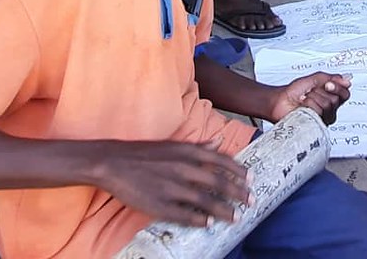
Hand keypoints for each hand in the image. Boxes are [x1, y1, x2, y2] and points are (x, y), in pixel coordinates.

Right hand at [95, 139, 250, 227]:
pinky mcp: (158, 204)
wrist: (114, 162)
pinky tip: (208, 223)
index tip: (251, 179)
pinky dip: (197, 219)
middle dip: (237, 192)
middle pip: (218, 182)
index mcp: (187, 151)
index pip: (221, 161)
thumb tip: (219, 142)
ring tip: (236, 217)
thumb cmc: (146, 153)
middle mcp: (183, 168)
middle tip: (251, 201)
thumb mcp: (175, 144)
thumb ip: (199, 145)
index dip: (238, 171)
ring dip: (222, 210)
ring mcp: (171, 187)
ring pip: (204, 200)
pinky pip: (183, 214)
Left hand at [268, 73, 351, 124]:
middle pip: (335, 100)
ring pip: (326, 106)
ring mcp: (321, 119)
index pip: (345, 94)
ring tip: (304, 101)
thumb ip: (331, 78)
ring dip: (312, 98)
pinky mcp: (314, 126)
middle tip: (310, 93)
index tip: (328, 84)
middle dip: (320, 92)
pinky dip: (308, 106)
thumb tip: (347, 80)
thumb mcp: (314, 79)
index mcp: (331, 99)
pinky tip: (302, 108)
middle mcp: (328, 111)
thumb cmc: (294, 91)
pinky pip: (317, 113)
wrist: (279, 100)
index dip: (338, 88)